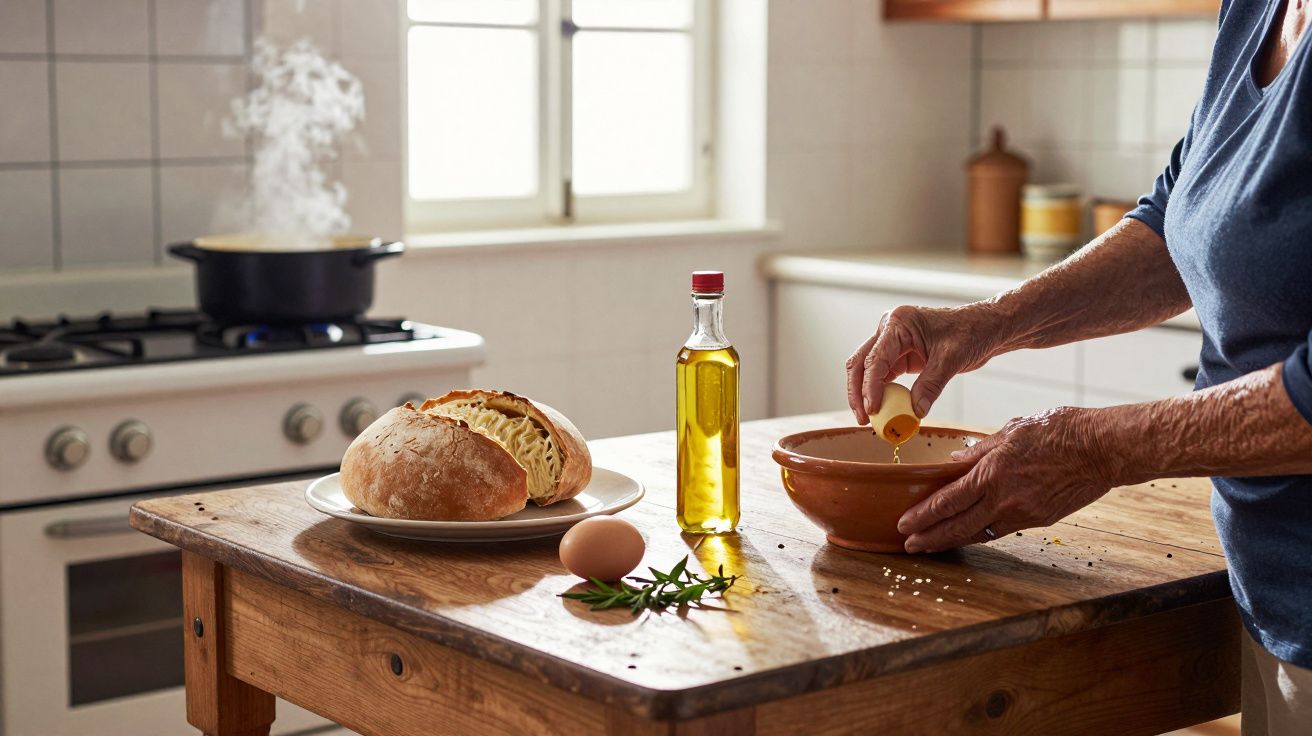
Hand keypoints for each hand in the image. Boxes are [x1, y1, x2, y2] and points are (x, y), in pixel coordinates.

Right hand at [845, 304, 1001, 424]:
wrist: (985, 327)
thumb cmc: (971, 332)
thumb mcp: (952, 359)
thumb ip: (931, 385)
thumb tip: (915, 412)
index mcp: (899, 322)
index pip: (876, 358)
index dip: (870, 386)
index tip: (872, 410)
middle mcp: (889, 329)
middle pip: (861, 362)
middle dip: (857, 391)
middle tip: (862, 418)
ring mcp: (892, 342)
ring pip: (866, 369)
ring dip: (864, 393)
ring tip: (868, 418)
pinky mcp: (899, 355)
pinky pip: (882, 375)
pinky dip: (880, 393)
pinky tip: (883, 409)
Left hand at [896, 406, 1122, 553]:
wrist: (1103, 449)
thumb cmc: (1060, 430)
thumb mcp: (1013, 429)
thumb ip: (980, 449)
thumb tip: (954, 461)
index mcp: (993, 472)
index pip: (947, 500)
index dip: (923, 516)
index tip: (903, 525)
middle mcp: (1004, 498)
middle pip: (957, 525)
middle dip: (929, 538)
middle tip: (908, 546)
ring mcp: (1022, 513)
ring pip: (978, 533)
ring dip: (951, 541)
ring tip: (930, 546)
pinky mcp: (1038, 519)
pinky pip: (1000, 531)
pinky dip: (979, 534)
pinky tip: (967, 535)